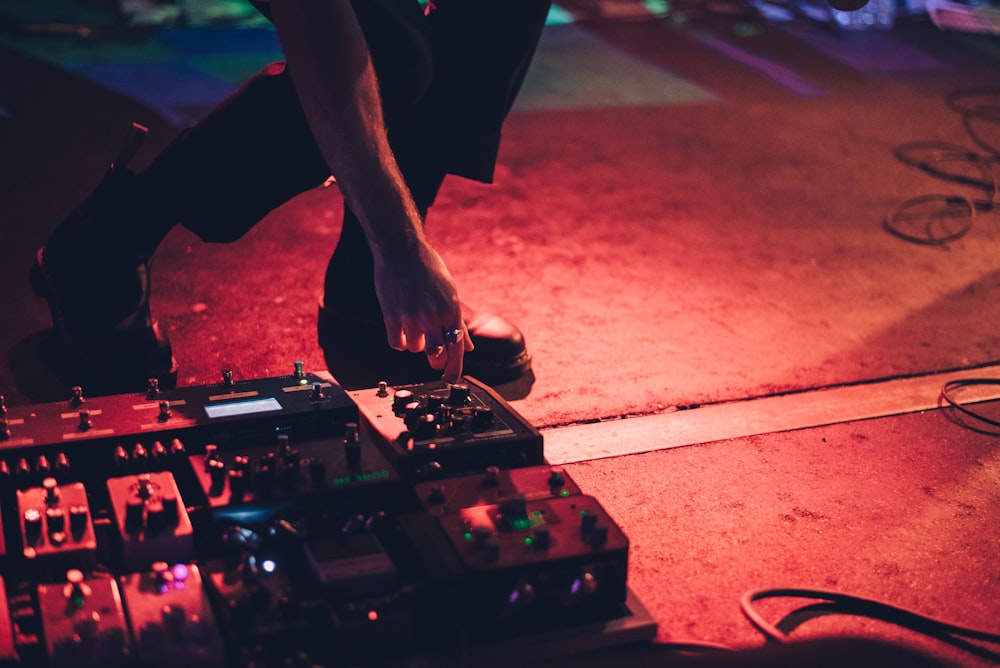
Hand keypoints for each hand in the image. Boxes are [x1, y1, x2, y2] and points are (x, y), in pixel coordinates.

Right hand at [372, 238, 473, 382]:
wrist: (401, 250)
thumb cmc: (427, 268)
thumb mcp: (450, 292)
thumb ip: (459, 322)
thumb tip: (469, 347)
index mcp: (451, 309)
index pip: (457, 347)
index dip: (455, 368)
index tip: (452, 379)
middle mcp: (433, 315)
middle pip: (437, 355)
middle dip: (436, 360)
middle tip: (433, 355)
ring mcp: (412, 316)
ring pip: (415, 349)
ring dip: (415, 344)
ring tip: (414, 328)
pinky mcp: (392, 315)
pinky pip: (396, 343)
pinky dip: (398, 341)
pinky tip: (400, 330)